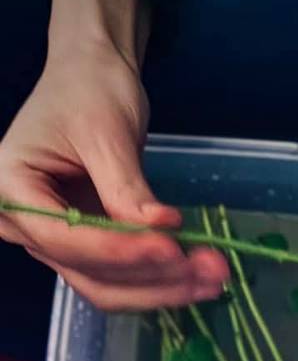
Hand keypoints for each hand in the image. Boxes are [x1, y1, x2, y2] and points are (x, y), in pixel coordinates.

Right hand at [0, 0, 226, 310]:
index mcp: (10, 188)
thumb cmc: (87, 87)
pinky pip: (121, 277)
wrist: (91, 73)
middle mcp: (22, 224)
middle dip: (152, 277)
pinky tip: (198, 276)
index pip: (65, 237)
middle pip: (88, 274)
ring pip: (108, 286)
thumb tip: (161, 229)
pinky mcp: (86, 247)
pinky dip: (160, 279)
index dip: (120, 250)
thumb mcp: (106, 132)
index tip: (170, 248)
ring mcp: (55, 241)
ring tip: (214, 278)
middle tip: (209, 271)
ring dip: (163, 287)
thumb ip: (126, 188)